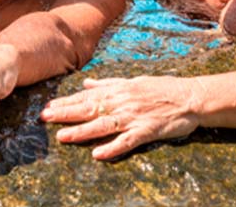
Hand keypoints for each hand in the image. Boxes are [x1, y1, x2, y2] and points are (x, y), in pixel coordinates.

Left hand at [40, 75, 201, 159]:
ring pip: (104, 124)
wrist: (190, 97)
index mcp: (118, 90)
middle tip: (44, 118)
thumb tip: (87, 82)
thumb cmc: (161, 88)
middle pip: (89, 109)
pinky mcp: (147, 131)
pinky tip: (98, 154)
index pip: (86, 96)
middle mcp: (123, 102)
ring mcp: (134, 116)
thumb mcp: (133, 81)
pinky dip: (113, 147)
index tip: (47, 107)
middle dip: (65, 114)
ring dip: (82, 131)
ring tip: (63, 136)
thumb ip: (108, 83)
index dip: (66, 102)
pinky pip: (127, 141)